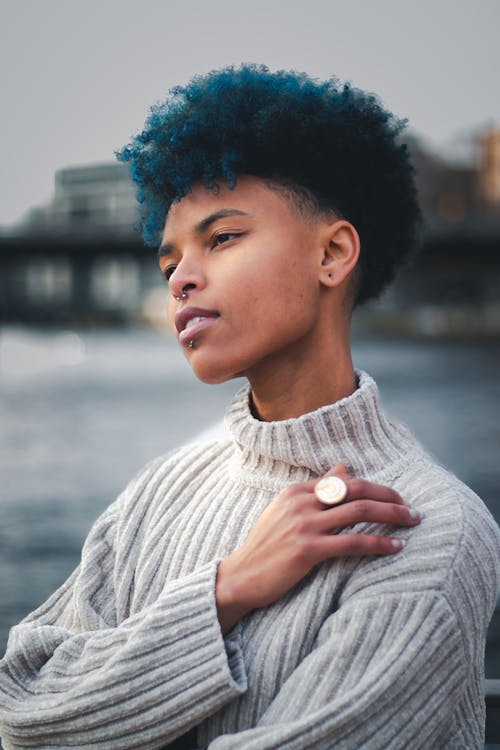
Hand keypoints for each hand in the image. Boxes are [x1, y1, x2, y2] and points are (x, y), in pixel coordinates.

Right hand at [216, 464, 420, 632]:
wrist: (240, 576)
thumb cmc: (266, 546)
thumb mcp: (287, 510)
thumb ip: (316, 489)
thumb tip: (343, 467)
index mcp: (296, 490)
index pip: (344, 481)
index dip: (374, 488)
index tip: (395, 498)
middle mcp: (301, 502)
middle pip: (355, 490)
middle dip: (388, 497)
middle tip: (411, 508)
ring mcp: (304, 525)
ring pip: (358, 512)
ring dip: (391, 516)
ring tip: (412, 521)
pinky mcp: (308, 549)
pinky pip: (352, 543)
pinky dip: (378, 544)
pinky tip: (395, 547)